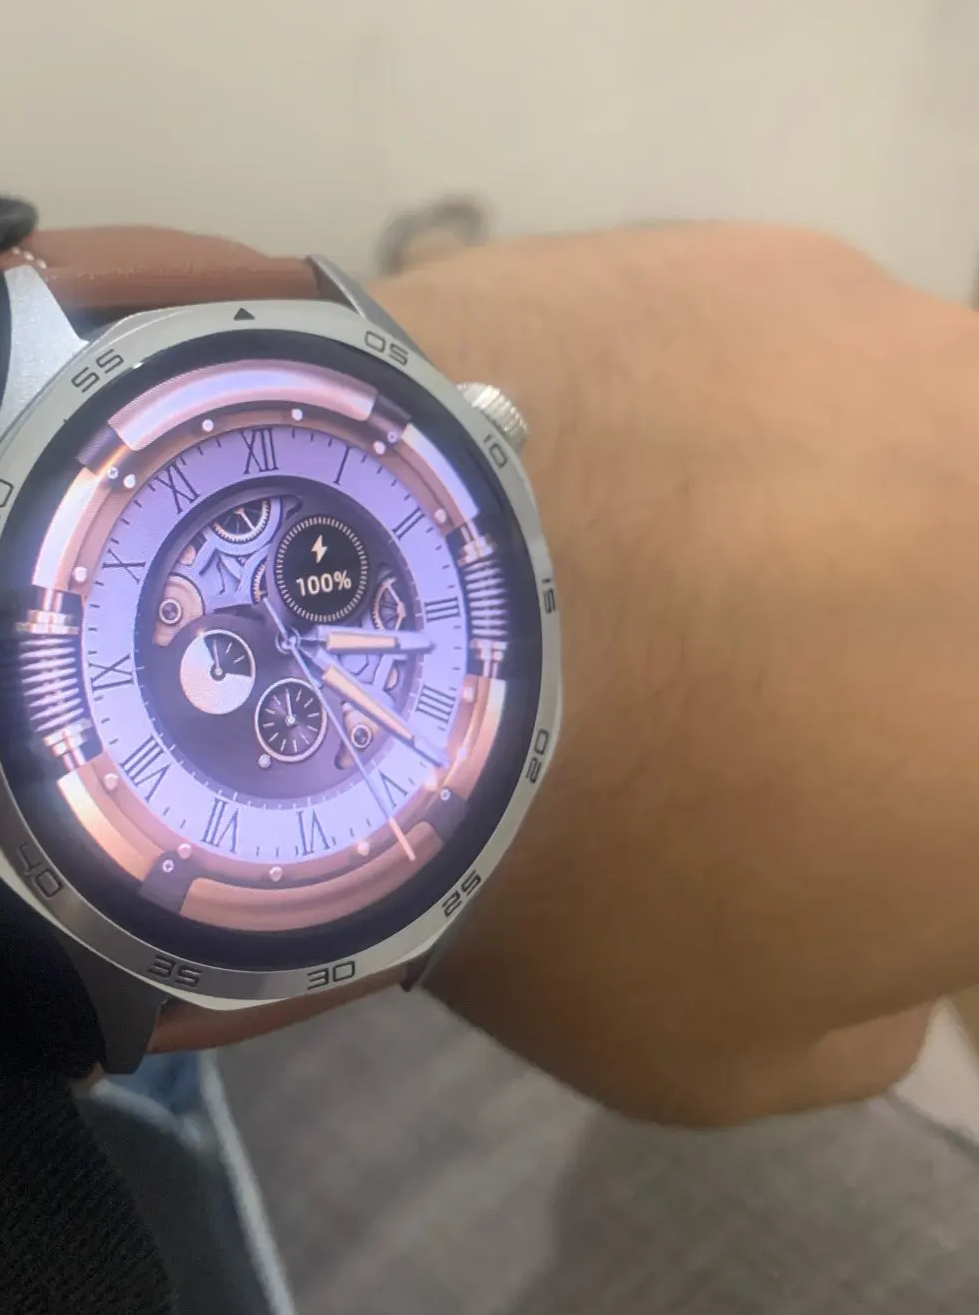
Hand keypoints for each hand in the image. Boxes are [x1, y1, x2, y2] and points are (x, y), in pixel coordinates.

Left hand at [377, 224, 978, 1124]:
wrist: (392, 619)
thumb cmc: (574, 868)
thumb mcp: (725, 1052)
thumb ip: (867, 1015)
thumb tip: (886, 941)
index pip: (953, 773)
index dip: (898, 796)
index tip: (821, 802)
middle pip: (950, 598)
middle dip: (899, 643)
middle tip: (760, 678)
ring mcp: (927, 368)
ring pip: (914, 455)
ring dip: (843, 509)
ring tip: (674, 556)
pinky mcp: (792, 262)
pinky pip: (800, 359)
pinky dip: (734, 409)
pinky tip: (609, 457)